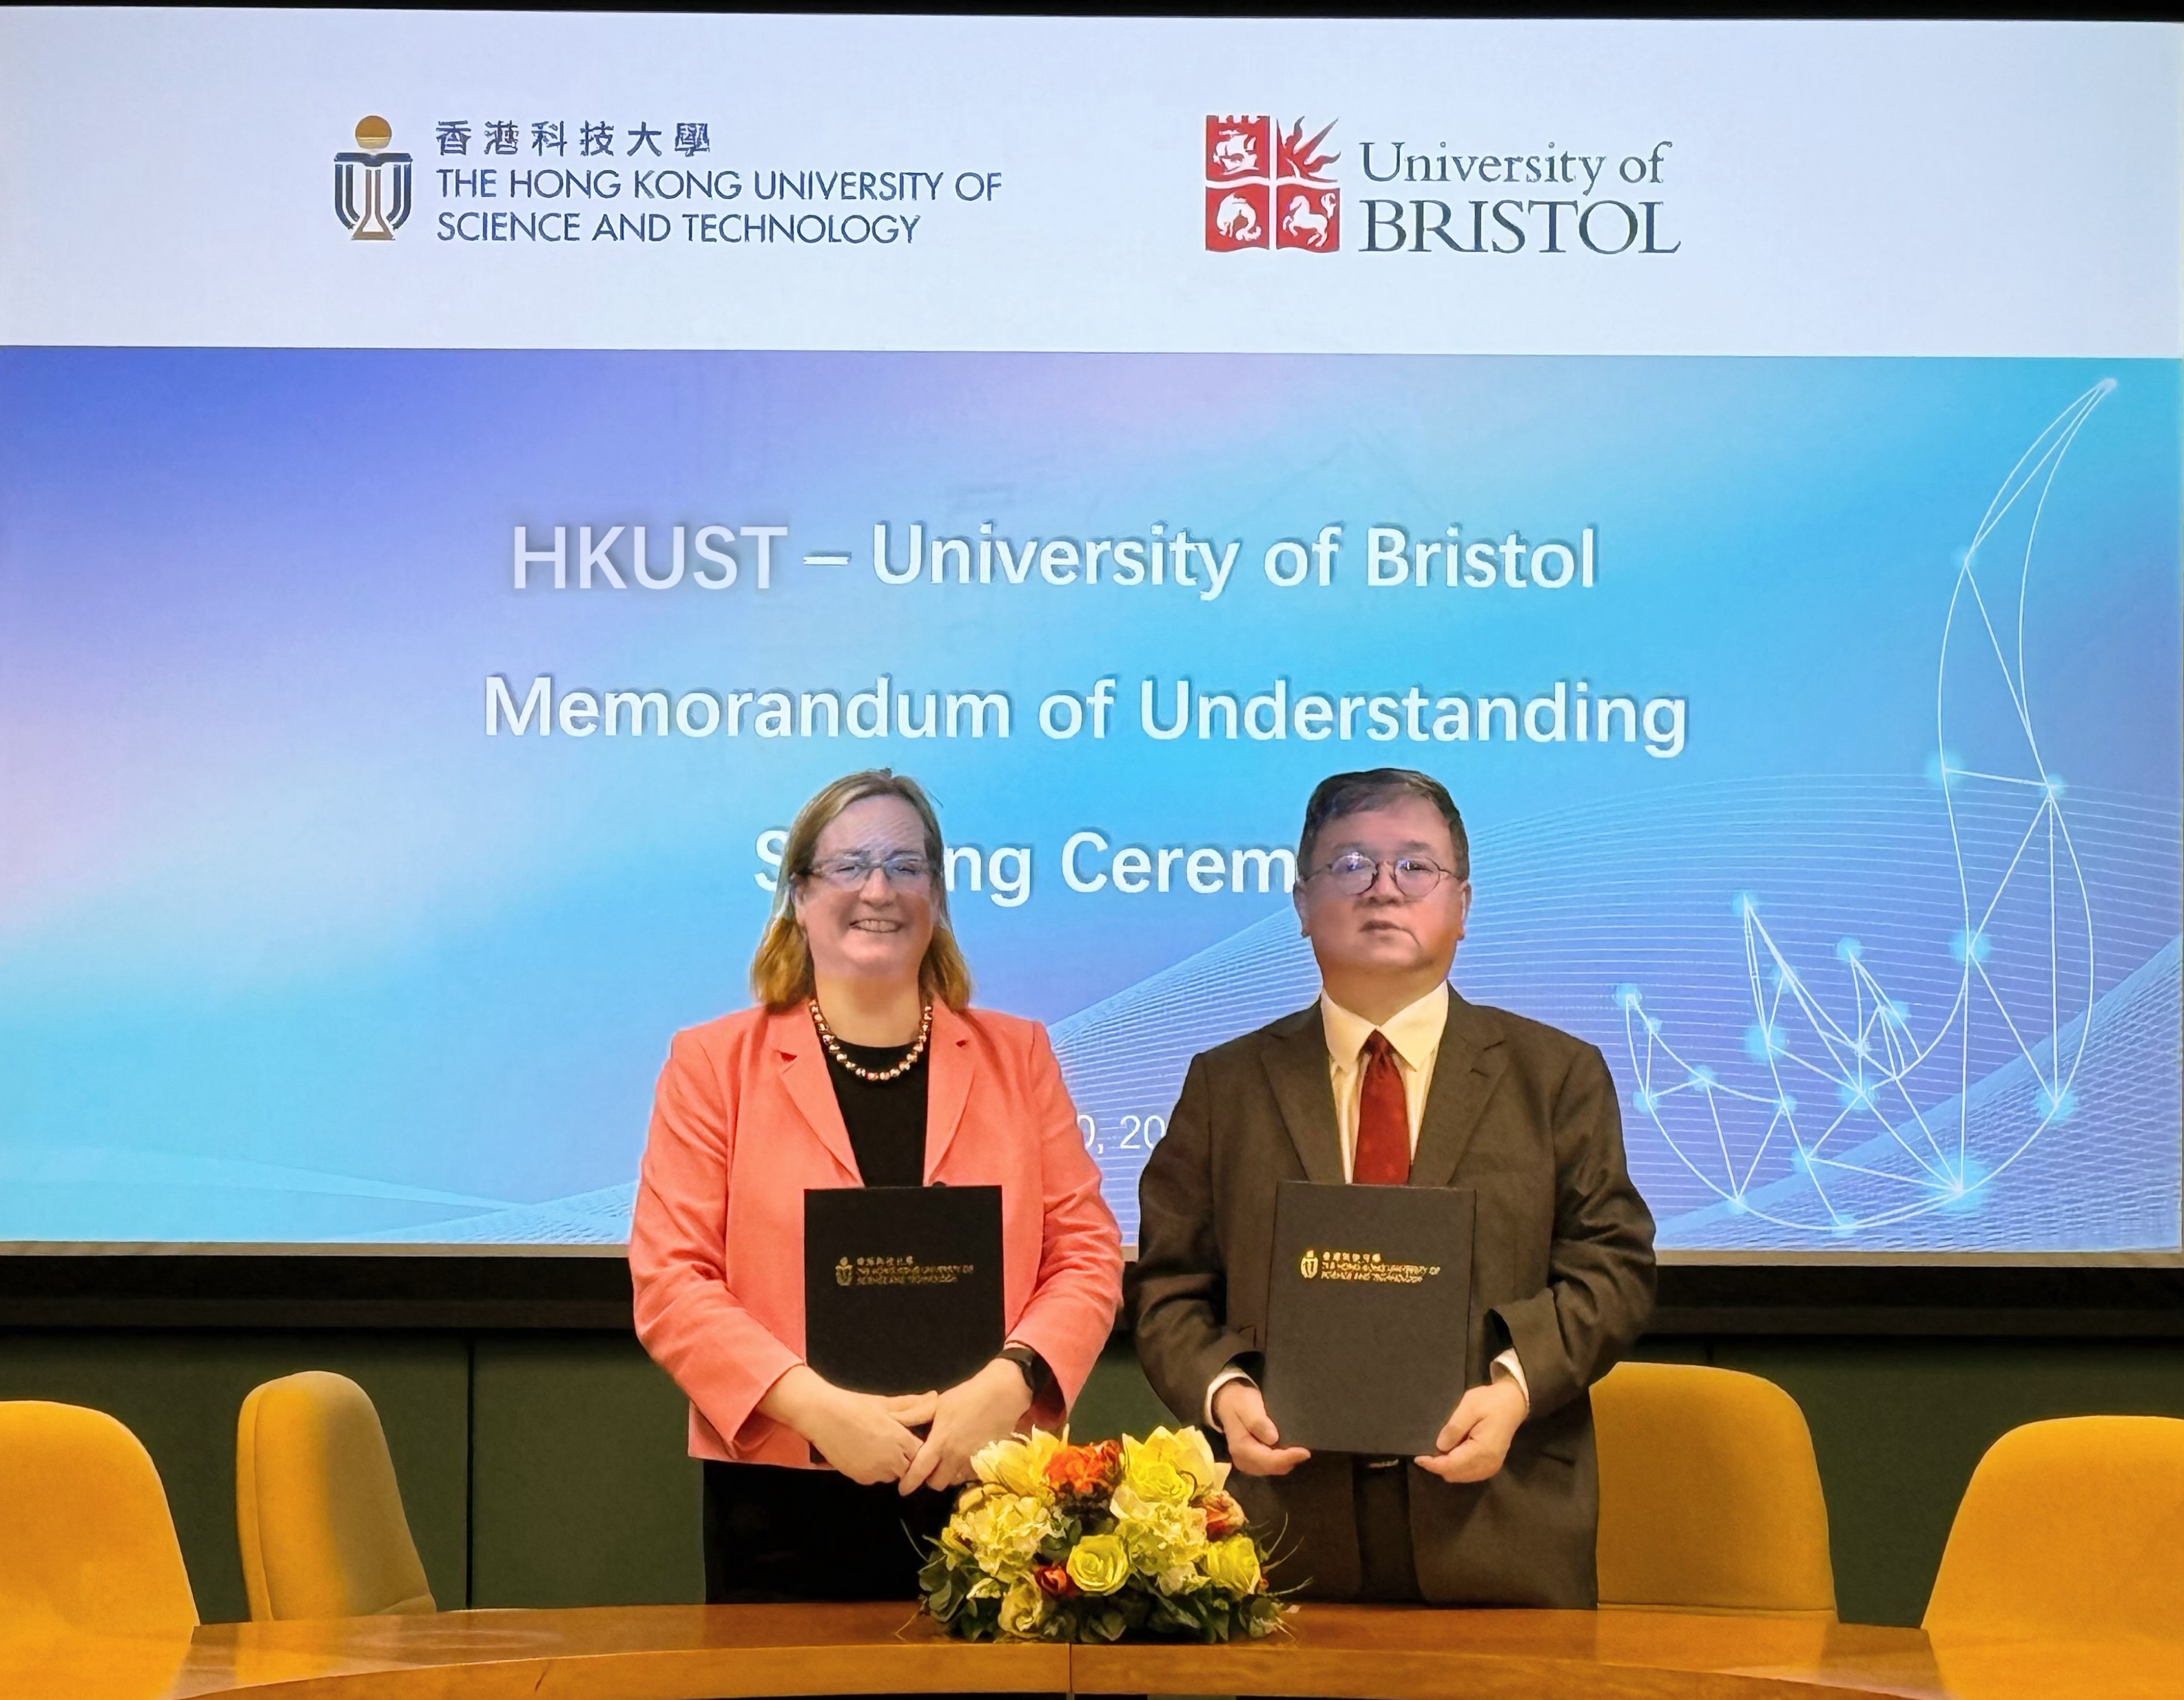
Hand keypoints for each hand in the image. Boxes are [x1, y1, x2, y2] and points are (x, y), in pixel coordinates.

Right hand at [761, 1366, 936, 1485]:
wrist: (823, 1417)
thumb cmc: (855, 1406)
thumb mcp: (885, 1403)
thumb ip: (913, 1405)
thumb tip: (934, 1397)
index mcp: (900, 1439)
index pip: (923, 1453)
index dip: (918, 1447)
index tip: (911, 1439)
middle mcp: (891, 1460)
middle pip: (910, 1467)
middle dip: (906, 1457)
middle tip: (893, 1441)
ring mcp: (875, 1472)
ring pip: (893, 1474)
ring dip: (891, 1465)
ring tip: (878, 1444)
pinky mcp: (861, 1478)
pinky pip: (876, 1477)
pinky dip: (875, 1469)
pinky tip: (865, 1452)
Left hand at [900, 1358, 1033, 1494]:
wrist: (1003, 1394)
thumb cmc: (968, 1395)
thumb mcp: (939, 1403)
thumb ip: (917, 1415)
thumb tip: (896, 1420)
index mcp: (940, 1442)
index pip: (919, 1471)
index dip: (909, 1483)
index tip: (902, 1489)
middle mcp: (955, 1456)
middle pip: (937, 1483)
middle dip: (930, 1479)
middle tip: (930, 1468)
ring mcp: (973, 1460)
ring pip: (955, 1481)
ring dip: (949, 1475)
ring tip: (948, 1462)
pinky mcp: (988, 1460)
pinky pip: (972, 1475)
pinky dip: (965, 1471)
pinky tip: (964, 1459)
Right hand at [1212, 1379, 1310, 1476]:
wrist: (1228, 1403)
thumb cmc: (1240, 1402)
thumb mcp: (1247, 1405)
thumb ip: (1257, 1421)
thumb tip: (1273, 1438)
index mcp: (1240, 1447)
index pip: (1267, 1460)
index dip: (1287, 1458)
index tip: (1305, 1452)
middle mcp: (1242, 1460)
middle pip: (1271, 1468)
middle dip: (1289, 1462)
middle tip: (1306, 1452)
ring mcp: (1246, 1463)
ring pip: (1272, 1470)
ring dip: (1286, 1463)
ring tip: (1300, 1452)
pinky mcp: (1252, 1462)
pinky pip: (1270, 1467)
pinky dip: (1281, 1462)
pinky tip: (1290, 1453)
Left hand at [1414, 1377, 1527, 1482]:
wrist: (1513, 1404)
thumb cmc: (1490, 1401)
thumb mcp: (1469, 1406)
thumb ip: (1454, 1427)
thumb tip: (1439, 1446)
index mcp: (1483, 1450)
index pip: (1452, 1465)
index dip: (1433, 1464)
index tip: (1419, 1457)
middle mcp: (1488, 1464)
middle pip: (1455, 1474)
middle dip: (1438, 1466)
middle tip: (1426, 1452)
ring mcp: (1491, 1467)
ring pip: (1460, 1477)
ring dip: (1447, 1468)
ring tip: (1437, 1452)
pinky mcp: (1491, 1466)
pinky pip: (1468, 1474)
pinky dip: (1456, 1467)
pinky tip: (1451, 1454)